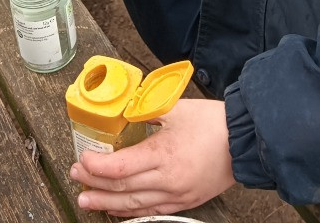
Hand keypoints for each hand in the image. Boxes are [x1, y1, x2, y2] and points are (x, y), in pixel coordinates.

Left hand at [70, 99, 234, 216]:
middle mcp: (167, 179)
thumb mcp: (175, 108)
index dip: (96, 167)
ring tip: (86, 202)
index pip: (120, 167)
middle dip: (94, 185)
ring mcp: (175, 195)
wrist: (243, 141)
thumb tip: (125, 112)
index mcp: (164, 154)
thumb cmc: (212, 123)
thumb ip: (146, 112)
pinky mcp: (183, 203)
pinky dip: (130, 211)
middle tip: (76, 179)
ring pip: (133, 205)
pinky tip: (117, 209)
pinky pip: (151, 211)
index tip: (82, 160)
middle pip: (122, 189)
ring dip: (107, 204)